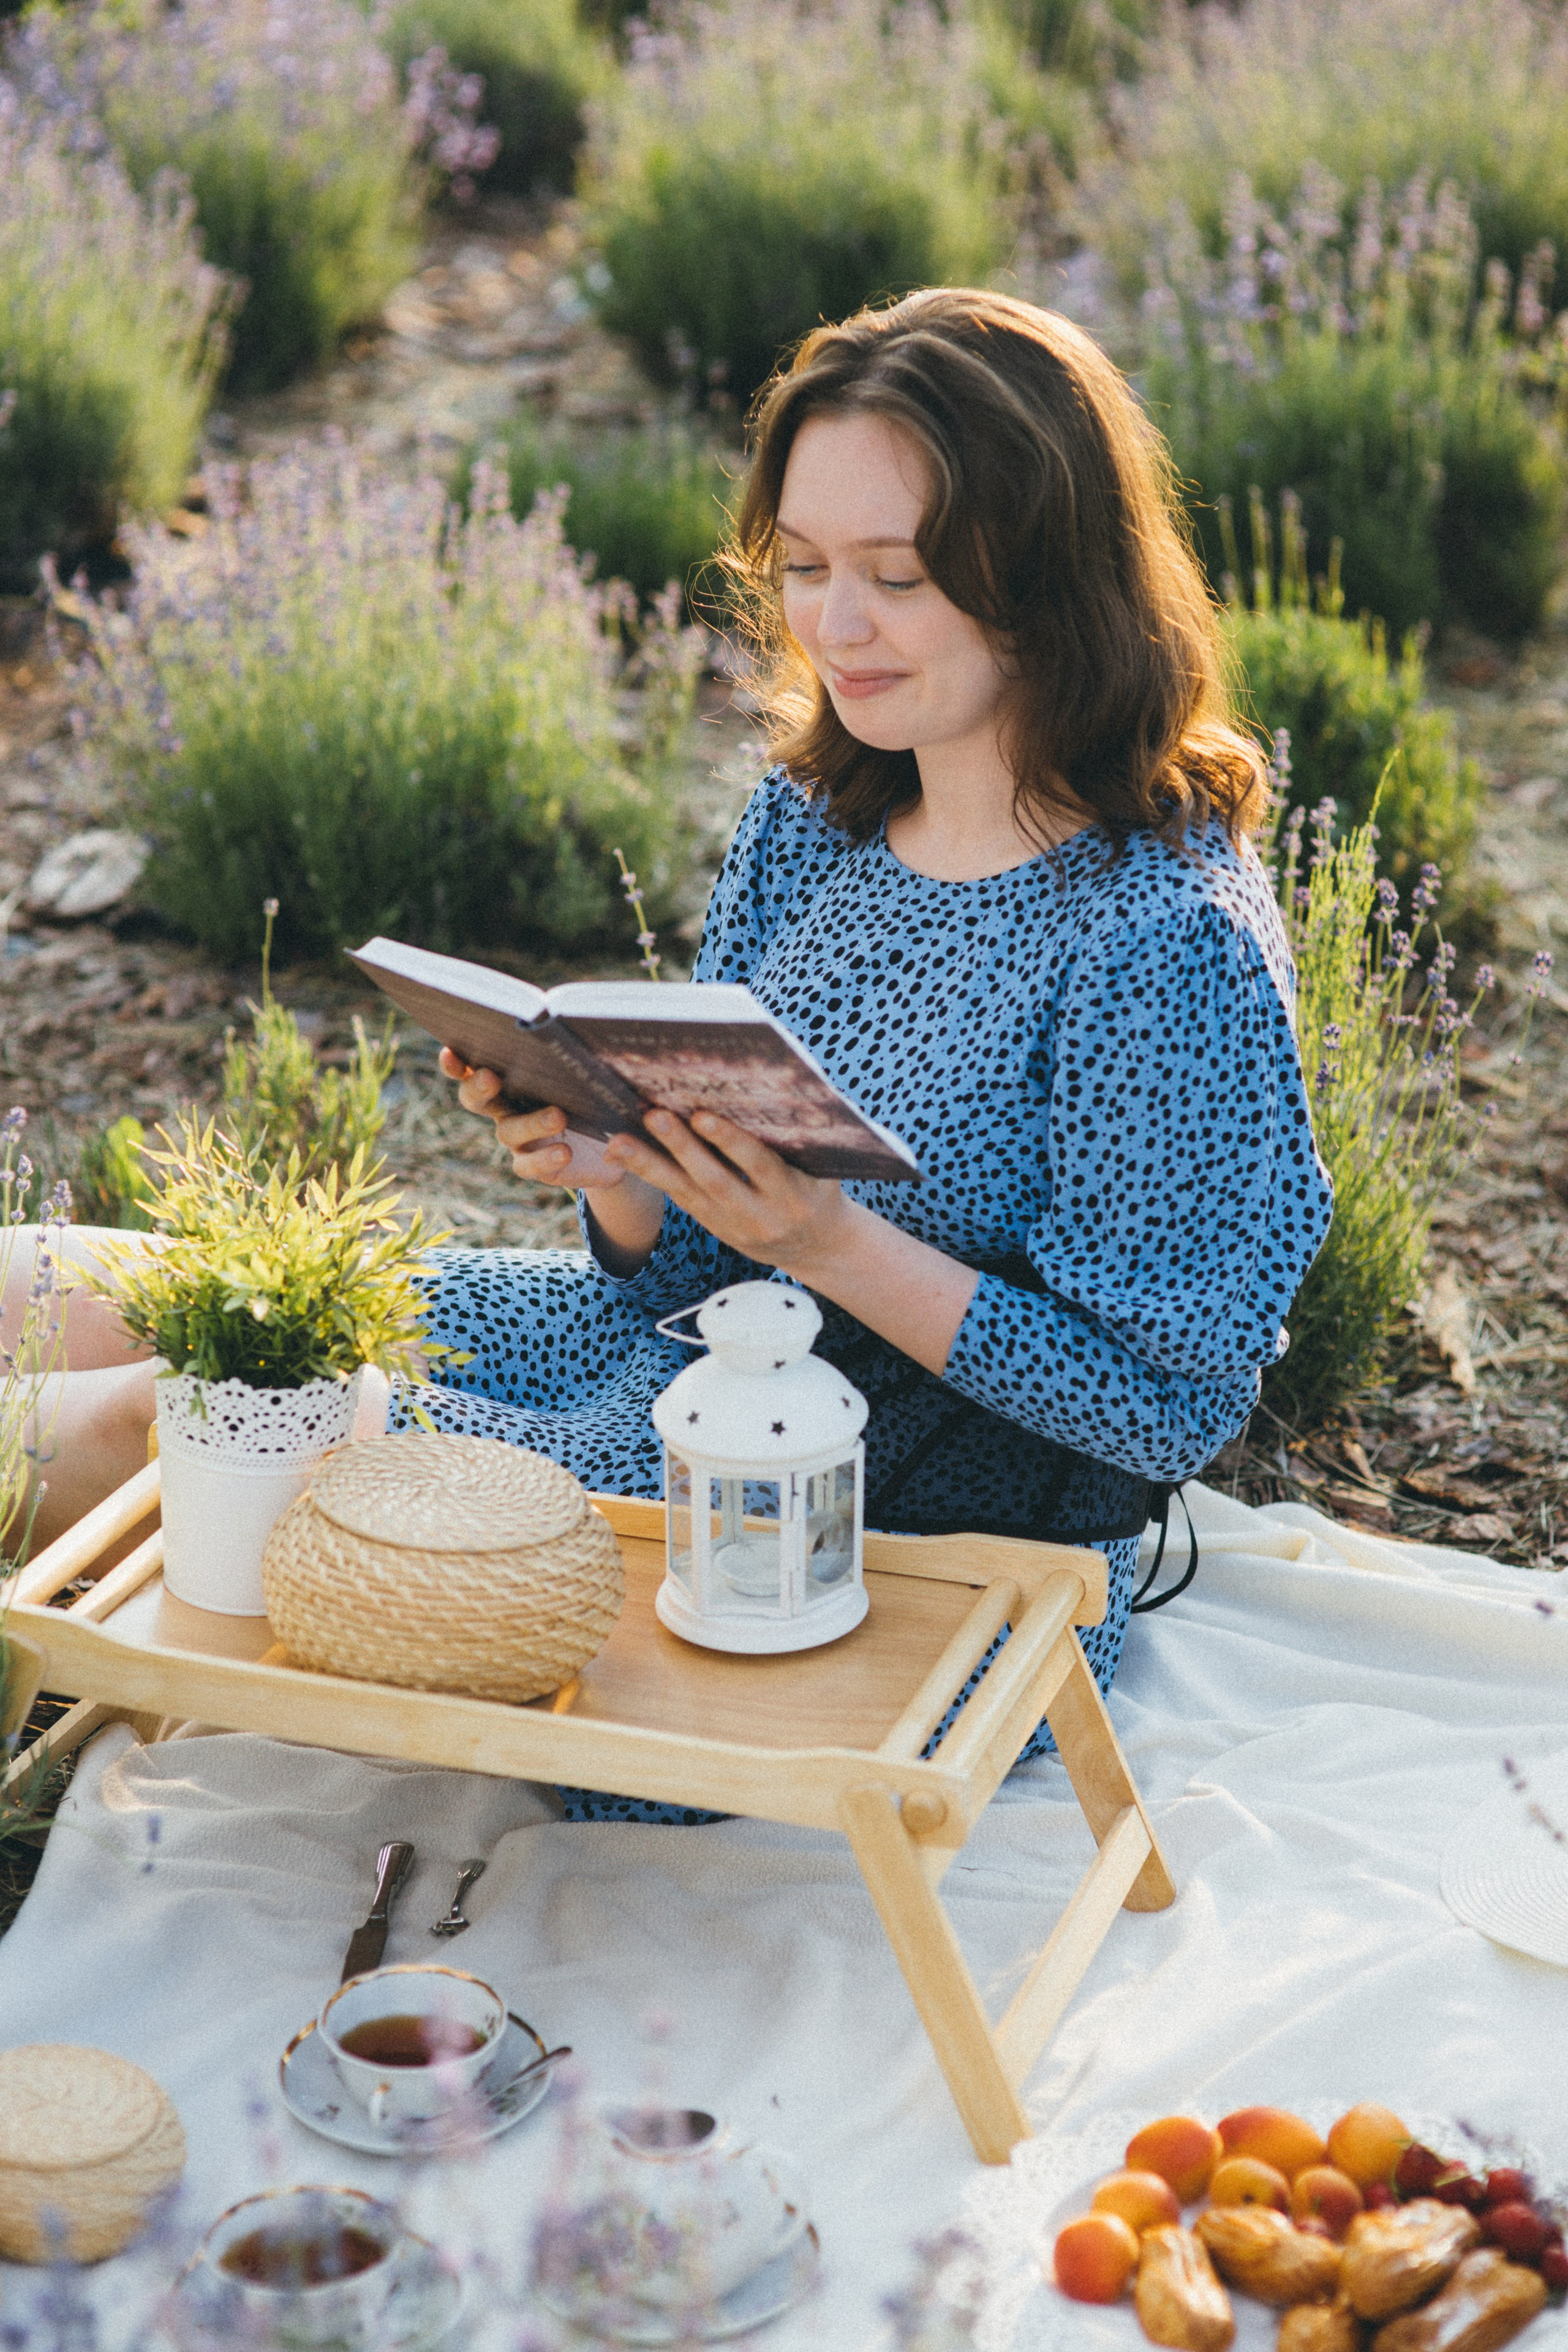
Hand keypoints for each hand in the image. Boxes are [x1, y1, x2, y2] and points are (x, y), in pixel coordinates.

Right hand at [438, 1050, 627, 1189]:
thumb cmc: (593, 1089)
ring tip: (559, 1116)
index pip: (471, 1066)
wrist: (614, 1140)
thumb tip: (568, 1015)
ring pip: (507, 1132)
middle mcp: (503, 1107)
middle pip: (475, 1098)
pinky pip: (527, 1165)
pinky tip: (565, 1151)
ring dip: (531, 1122)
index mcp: (509, 1076)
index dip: (455, 1062)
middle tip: (491, 1077)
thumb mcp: (586, 1065)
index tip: (450, 1050)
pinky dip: (544, 1159)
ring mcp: (516, 1139)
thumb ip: (571, 1047)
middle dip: (478, 1086)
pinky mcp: (534, 1166)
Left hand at [606, 1107, 979, 1374]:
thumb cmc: (820, 1188)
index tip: (703, 1115)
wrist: (820, 1246)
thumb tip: (780, 1085)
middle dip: (683, 1148)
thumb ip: (801, 1137)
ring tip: (620, 1141)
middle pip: (716, 1181)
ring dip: (652, 1165)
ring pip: (688, 1194)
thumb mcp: (823, 1167)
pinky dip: (652, 1175)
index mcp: (795, 1195)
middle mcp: (763, 1215)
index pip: (761, 1166)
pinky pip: (681, 1200)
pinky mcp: (715, 1227)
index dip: (732, 1143)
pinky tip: (625, 1154)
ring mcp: (735, 1226)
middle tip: (653, 1115)